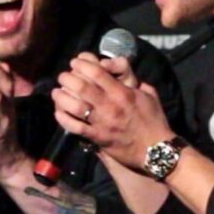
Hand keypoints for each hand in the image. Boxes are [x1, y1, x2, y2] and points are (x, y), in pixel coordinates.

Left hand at [52, 55, 174, 169]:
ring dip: (62, 98)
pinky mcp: (98, 138)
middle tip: (63, 76)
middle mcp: (110, 106)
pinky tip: (58, 113)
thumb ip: (136, 82)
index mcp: (122, 93)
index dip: (82, 64)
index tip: (75, 62)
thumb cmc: (154, 121)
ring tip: (57, 92)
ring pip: (74, 106)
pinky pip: (75, 127)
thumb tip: (124, 73)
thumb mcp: (149, 95)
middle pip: (81, 86)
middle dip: (68, 78)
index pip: (97, 72)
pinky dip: (64, 119)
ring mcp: (102, 123)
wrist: (156, 150)